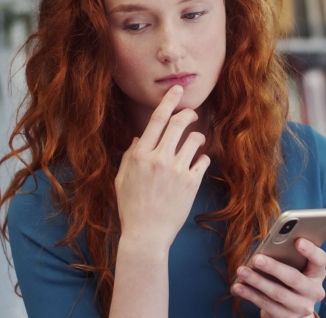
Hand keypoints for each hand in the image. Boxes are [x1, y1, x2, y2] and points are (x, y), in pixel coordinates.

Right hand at [114, 85, 211, 250]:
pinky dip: (202, 158)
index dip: (169, 101)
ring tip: (196, 141)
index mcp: (140, 155)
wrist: (146, 235)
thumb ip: (129, 156)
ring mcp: (177, 170)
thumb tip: (138, 138)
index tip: (177, 90)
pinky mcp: (191, 183)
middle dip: (188, 113)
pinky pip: (203, 161)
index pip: (157, 119)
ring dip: (197, 137)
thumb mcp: (121, 179)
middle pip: (178, 123)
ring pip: (194, 140)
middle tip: (192, 113)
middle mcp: (159, 158)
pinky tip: (198, 162)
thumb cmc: (131, 208)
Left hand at [231, 238, 325, 317]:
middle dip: (274, 268)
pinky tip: (239, 286)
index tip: (298, 240)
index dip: (310, 250)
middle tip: (256, 259)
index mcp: (317, 273)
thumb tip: (268, 245)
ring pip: (278, 293)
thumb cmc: (292, 278)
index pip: (320, 260)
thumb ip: (289, 255)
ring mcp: (302, 307)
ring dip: (257, 281)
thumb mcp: (296, 266)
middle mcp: (314, 291)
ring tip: (241, 271)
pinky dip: (251, 295)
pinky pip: (267, 305)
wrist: (294, 309)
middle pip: (294, 279)